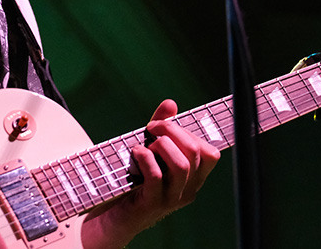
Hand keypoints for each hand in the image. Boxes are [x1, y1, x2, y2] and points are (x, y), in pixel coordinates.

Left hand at [82, 100, 219, 248]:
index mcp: (192, 178)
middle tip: (151, 128)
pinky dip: (145, 158)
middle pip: (195, 152)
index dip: (189, 132)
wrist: (110, 216)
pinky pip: (157, 177)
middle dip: (171, 130)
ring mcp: (171, 199)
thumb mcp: (149, 150)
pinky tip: (135, 153)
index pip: (210, 153)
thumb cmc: (131, 180)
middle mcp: (187, 190)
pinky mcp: (152, 204)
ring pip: (181, 165)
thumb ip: (162, 128)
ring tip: (145, 145)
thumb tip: (171, 104)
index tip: (165, 126)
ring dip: (160, 145)